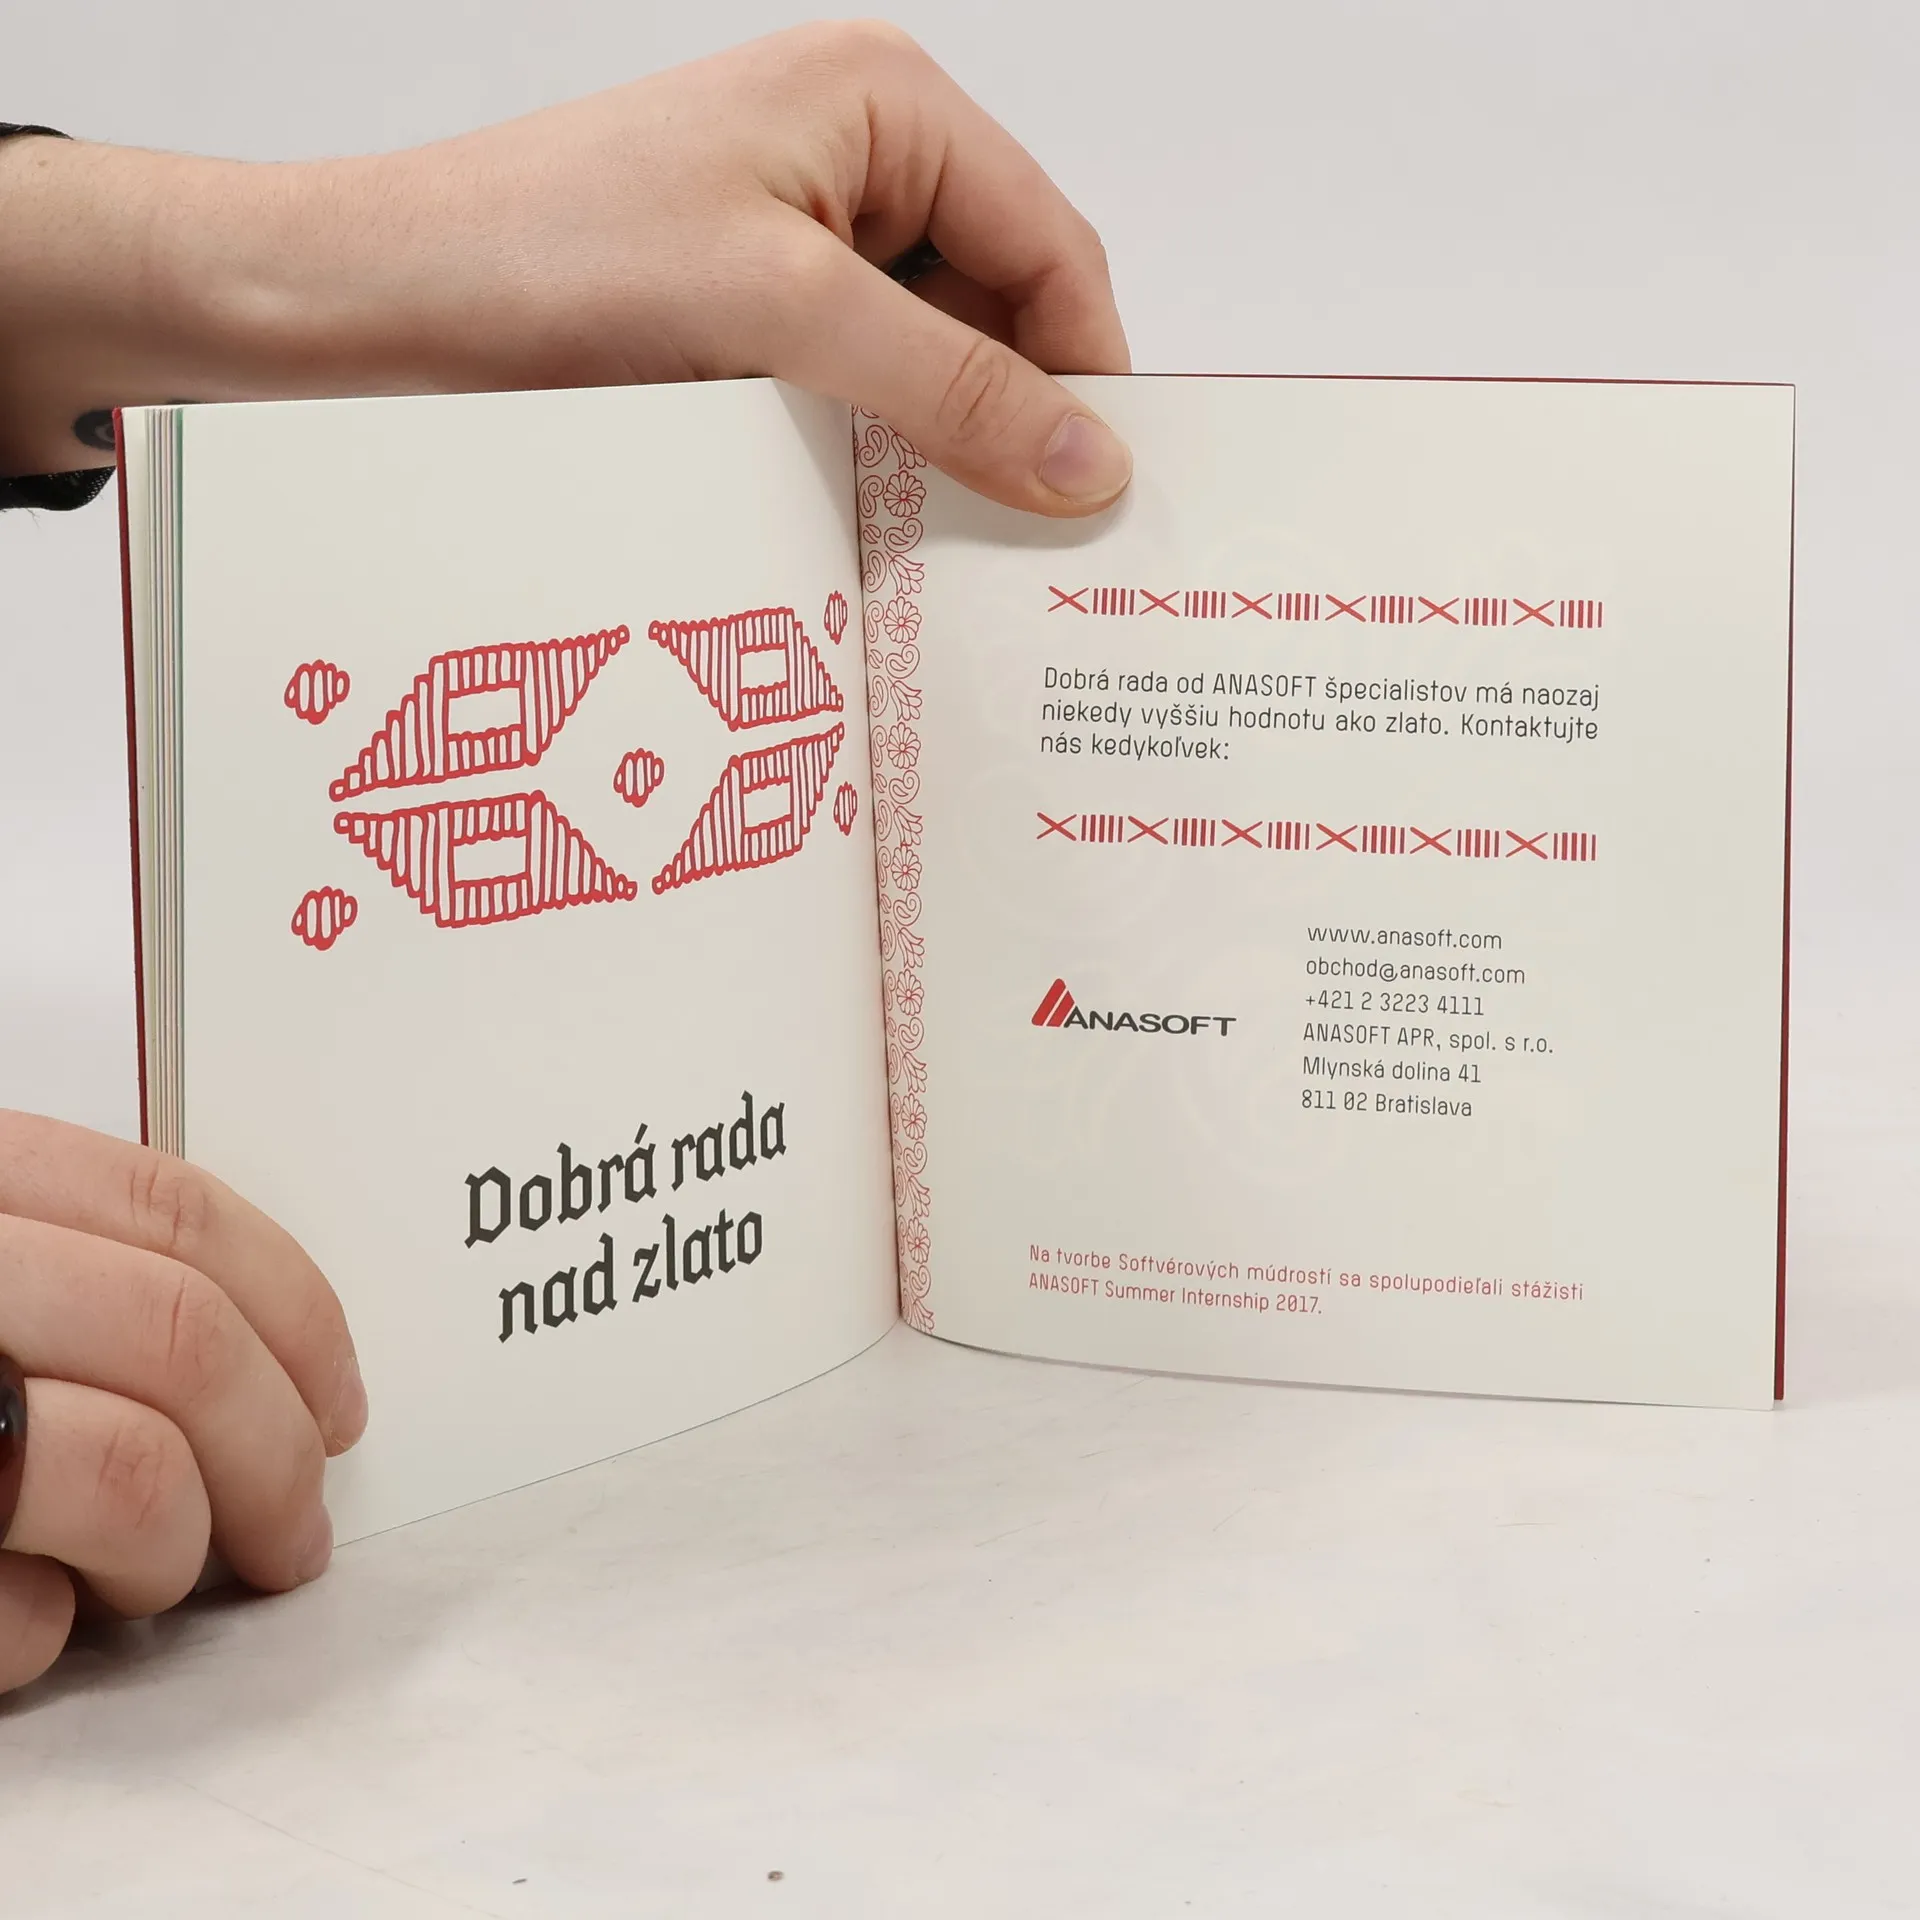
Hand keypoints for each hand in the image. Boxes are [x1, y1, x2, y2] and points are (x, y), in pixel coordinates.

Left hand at [0, 22, 1131, 514]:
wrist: (372, 302)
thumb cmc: (547, 256)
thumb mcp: (780, 312)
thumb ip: (951, 386)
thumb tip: (1093, 459)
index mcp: (886, 104)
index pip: (1055, 251)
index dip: (1092, 375)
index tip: (1111, 501)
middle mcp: (857, 160)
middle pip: (1004, 311)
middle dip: (1020, 421)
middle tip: (1041, 551)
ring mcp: (800, 238)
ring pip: (934, 362)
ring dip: (945, 451)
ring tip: (957, 553)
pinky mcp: (751, 311)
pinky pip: (861, 391)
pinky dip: (880, 456)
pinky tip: (877, 524)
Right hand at [0, 1112, 363, 1694]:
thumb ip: (67, 1264)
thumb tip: (261, 1357)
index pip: (175, 1216)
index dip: (297, 1313)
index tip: (342, 1401)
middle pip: (182, 1341)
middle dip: (279, 1456)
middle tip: (299, 1535)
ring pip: (129, 1476)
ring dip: (176, 1552)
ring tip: (152, 1579)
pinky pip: (8, 1617)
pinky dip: (36, 1636)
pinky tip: (12, 1622)